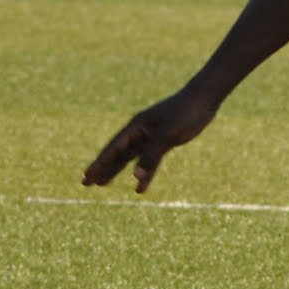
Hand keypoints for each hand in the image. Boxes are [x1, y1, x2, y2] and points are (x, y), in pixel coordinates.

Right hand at [83, 87, 219, 192]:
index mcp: (136, 127)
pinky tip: (140, 188)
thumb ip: (152, 155)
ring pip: (130, 159)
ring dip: (117, 172)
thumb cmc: (184, 112)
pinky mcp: (165, 142)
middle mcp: (140, 133)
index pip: (112, 149)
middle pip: (116, 155)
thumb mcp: (168, 135)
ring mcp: (151, 138)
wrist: (203, 100)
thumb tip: (136, 176)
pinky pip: (150, 161)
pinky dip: (145, 175)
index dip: (99, 164)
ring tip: (102, 185)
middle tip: (86, 183)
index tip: (86, 175)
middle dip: (102, 169)